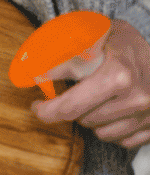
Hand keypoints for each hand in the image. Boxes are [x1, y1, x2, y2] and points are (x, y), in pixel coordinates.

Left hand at [33, 18, 149, 147]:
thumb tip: (36, 71)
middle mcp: (136, 98)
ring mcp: (148, 115)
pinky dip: (110, 129)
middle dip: (69, 109)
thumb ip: (66, 50)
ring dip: (90, 118)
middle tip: (64, 98)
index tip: (37, 106)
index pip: (70, 106)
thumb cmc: (124, 42)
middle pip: (83, 119)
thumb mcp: (95, 33)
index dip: (46, 109)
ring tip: (92, 99)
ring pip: (101, 133)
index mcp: (118, 75)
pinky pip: (121, 140)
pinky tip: (109, 111)